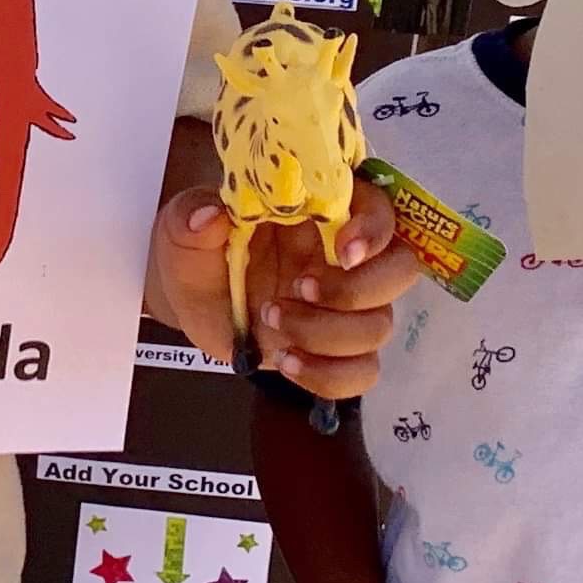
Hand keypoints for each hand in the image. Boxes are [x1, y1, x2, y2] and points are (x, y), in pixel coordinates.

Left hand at [149, 179, 422, 399]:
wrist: (190, 295)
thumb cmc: (199, 247)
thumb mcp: (183, 225)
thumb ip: (193, 218)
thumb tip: (209, 218)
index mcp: (322, 210)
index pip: (378, 207)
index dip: (373, 228)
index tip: (342, 249)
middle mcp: (345, 256)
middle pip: (400, 269)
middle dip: (357, 289)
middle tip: (299, 290)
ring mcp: (346, 306)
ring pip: (379, 325)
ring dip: (327, 332)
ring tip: (270, 319)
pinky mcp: (335, 349)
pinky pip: (362, 372)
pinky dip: (329, 375)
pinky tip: (288, 362)